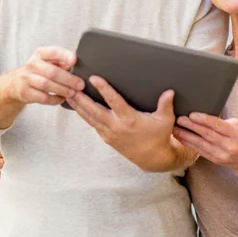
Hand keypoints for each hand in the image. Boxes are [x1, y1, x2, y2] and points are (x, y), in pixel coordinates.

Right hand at [7, 46, 85, 105]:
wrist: (16, 83)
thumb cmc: (38, 71)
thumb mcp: (48, 62)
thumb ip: (60, 62)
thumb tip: (73, 66)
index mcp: (40, 54)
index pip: (53, 52)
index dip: (64, 56)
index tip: (74, 61)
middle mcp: (32, 64)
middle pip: (52, 72)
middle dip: (68, 79)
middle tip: (80, 85)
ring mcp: (26, 78)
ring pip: (47, 85)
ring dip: (62, 90)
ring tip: (73, 93)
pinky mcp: (25, 92)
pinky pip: (42, 97)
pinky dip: (54, 99)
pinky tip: (62, 98)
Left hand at [67, 76, 190, 171]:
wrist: (152, 158)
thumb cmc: (159, 136)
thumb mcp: (165, 120)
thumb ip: (166, 105)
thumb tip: (169, 91)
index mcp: (130, 119)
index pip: (114, 101)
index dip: (104, 89)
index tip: (94, 78)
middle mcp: (116, 126)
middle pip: (94, 110)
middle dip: (81, 98)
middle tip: (71, 86)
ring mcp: (109, 133)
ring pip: (89, 117)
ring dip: (78, 106)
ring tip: (68, 93)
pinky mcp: (106, 137)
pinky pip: (92, 124)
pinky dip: (83, 114)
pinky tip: (77, 106)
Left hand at [173, 114, 237, 179]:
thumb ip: (224, 122)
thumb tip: (206, 116)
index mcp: (236, 134)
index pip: (218, 125)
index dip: (204, 120)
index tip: (192, 114)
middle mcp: (229, 145)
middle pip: (207, 134)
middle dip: (192, 126)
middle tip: (179, 119)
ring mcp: (222, 154)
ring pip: (201, 144)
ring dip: (187, 136)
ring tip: (176, 129)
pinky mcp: (216, 160)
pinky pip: (200, 151)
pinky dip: (190, 144)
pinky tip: (181, 138)